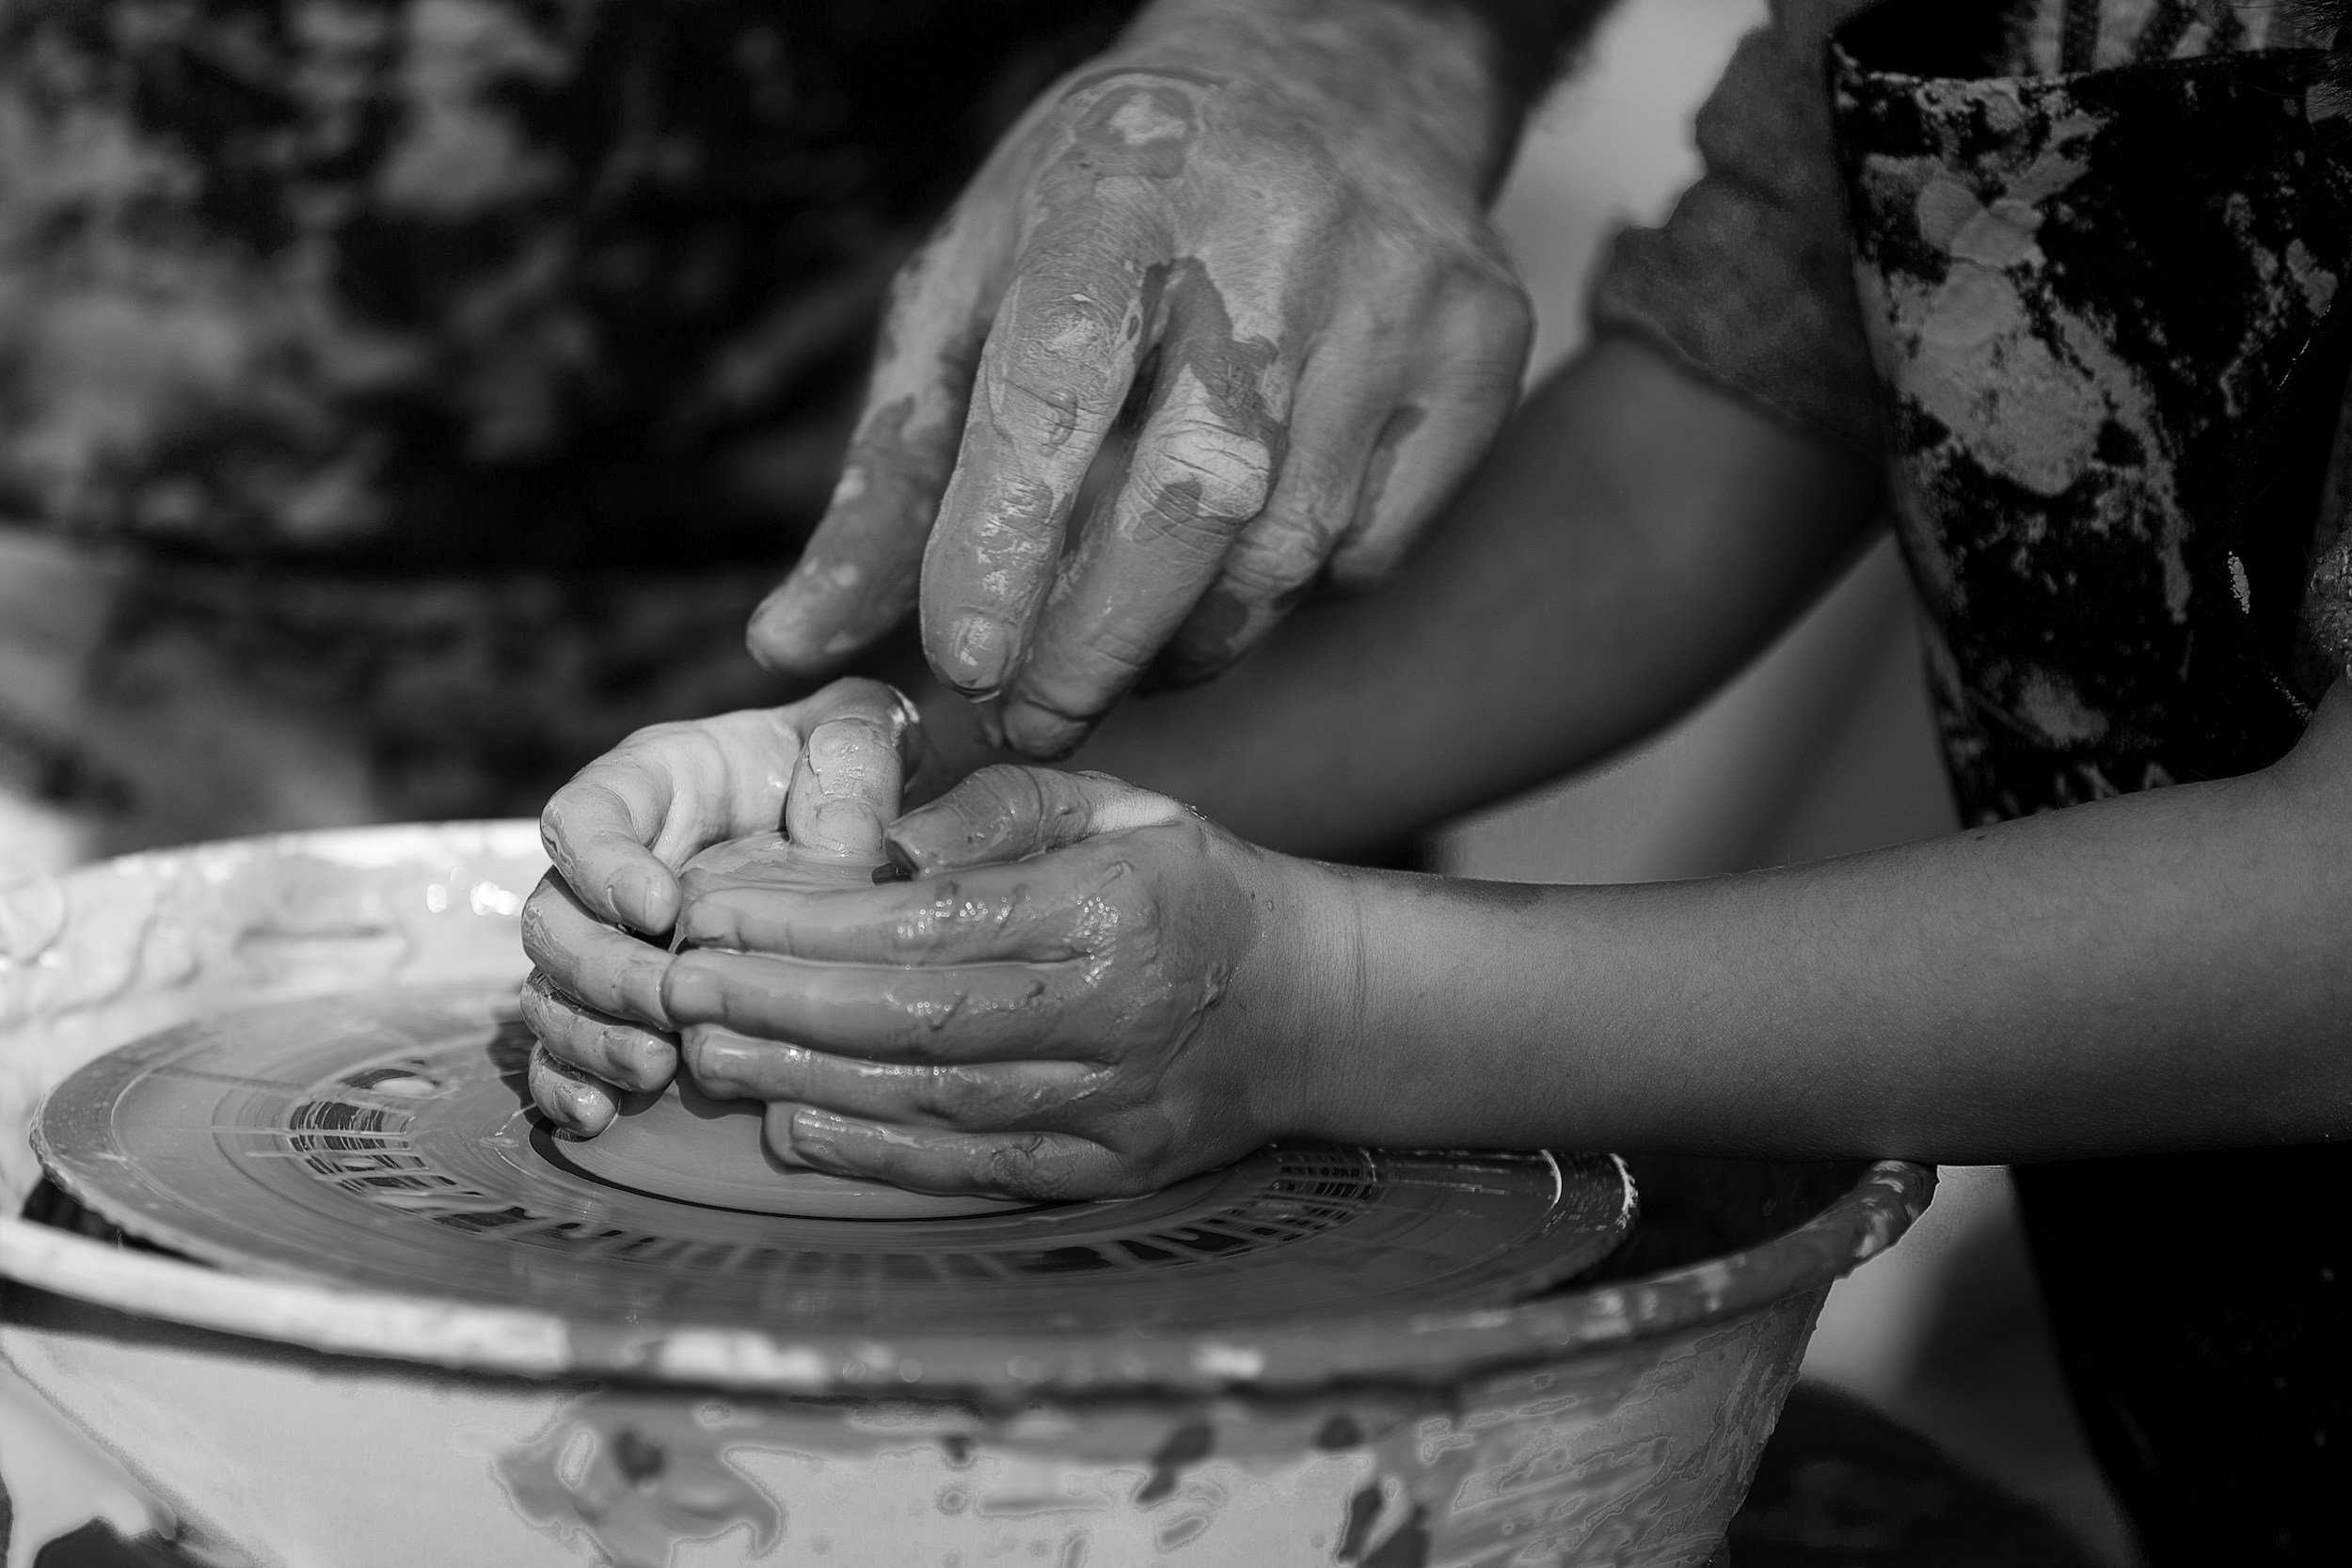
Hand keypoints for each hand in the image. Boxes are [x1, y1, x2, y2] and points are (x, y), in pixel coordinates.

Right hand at [520, 678, 923, 1135]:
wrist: (854, 825)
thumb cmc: (843, 768)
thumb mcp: (861, 733)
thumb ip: (853, 754)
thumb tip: (846, 837)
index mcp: (651, 785)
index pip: (585, 816)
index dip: (602, 865)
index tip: (659, 905)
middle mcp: (608, 867)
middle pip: (553, 918)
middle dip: (603, 970)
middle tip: (669, 1001)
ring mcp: (608, 941)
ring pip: (551, 991)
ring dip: (589, 1036)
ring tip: (653, 1069)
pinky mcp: (622, 1008)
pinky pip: (563, 1051)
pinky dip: (569, 1085)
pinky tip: (600, 1116)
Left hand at [657, 767, 1336, 1199]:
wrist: (1308, 1005)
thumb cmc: (1188, 883)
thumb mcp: (1113, 804)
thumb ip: (998, 810)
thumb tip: (882, 844)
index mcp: (1110, 904)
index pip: (932, 918)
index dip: (809, 919)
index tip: (714, 906)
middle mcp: (1111, 1012)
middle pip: (914, 1016)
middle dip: (778, 1002)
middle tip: (677, 987)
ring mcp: (1111, 1104)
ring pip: (930, 1099)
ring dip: (803, 1081)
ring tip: (705, 1053)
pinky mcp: (1105, 1170)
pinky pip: (972, 1167)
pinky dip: (875, 1154)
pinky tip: (792, 1129)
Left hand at [747, 4, 1532, 756]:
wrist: (1328, 76)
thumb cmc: (1117, 202)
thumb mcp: (974, 292)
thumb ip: (891, 477)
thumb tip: (788, 643)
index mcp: (1113, 197)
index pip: (1055, 389)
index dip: (1005, 543)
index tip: (961, 663)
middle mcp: (1273, 237)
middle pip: (1189, 502)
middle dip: (1096, 648)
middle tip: (1033, 721)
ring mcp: (1398, 294)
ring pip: (1287, 551)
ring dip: (1186, 644)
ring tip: (1120, 655)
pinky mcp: (1484, 348)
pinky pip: (1374, 547)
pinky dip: (1290, 596)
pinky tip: (1237, 565)